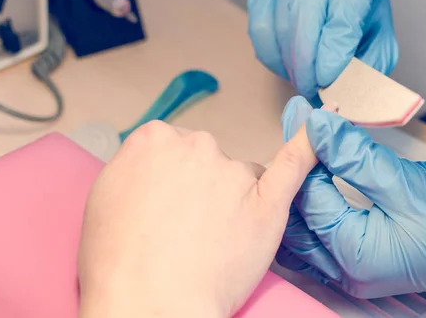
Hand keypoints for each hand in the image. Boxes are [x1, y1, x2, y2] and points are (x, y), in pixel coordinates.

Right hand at [77, 120, 317, 317]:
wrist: (148, 303)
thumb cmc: (119, 263)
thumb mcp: (105, 198)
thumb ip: (137, 168)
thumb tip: (154, 164)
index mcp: (153, 139)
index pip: (174, 148)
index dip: (173, 181)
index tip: (170, 203)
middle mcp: (195, 145)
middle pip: (209, 159)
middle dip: (203, 188)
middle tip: (188, 230)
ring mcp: (232, 170)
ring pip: (242, 177)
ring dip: (234, 202)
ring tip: (212, 243)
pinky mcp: (265, 199)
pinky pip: (293, 162)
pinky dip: (308, 144)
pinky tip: (320, 127)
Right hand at [247, 0, 397, 99]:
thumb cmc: (361, 15)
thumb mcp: (380, 39)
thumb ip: (370, 67)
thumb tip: (348, 101)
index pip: (345, 5)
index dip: (335, 46)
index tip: (329, 79)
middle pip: (305, 7)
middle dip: (306, 58)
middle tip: (312, 89)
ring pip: (278, 22)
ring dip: (290, 63)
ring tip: (305, 82)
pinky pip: (260, 31)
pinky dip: (273, 58)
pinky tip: (290, 69)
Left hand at [277, 97, 425, 316]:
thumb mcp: (403, 181)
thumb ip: (353, 156)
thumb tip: (319, 128)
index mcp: (354, 256)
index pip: (309, 198)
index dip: (301, 151)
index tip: (301, 115)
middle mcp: (347, 270)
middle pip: (300, 213)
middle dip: (296, 166)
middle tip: (297, 124)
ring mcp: (354, 268)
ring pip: (308, 222)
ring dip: (304, 182)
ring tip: (304, 141)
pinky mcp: (362, 257)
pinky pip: (324, 228)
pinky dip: (319, 196)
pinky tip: (316, 171)